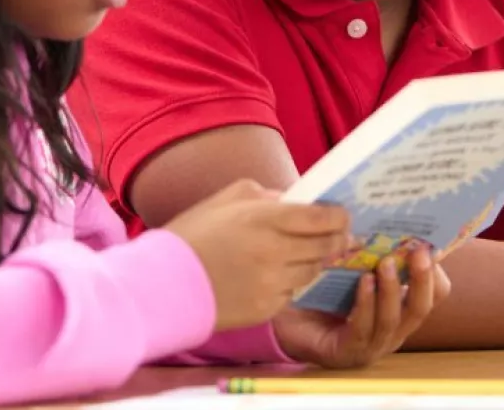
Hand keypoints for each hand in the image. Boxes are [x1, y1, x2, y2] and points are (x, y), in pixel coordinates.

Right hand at [165, 179, 349, 330]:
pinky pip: (292, 293)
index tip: (343, 216)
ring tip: (312, 253)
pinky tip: (280, 275)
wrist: (161, 285)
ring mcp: (271, 283)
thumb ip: (264, 195)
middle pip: (325, 247)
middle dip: (337, 240)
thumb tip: (290, 200)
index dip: (339, 217)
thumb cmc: (192, 236)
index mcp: (265, 219)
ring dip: (315, 261)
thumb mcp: (225, 199)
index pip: (321, 218)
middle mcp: (274, 251)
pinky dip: (292, 283)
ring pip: (312, 271)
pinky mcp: (265, 309)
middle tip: (342, 236)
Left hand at [276, 246, 450, 368]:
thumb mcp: (357, 261)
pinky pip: (362, 329)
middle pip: (421, 307)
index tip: (430, 244)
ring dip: (391, 289)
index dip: (436, 270)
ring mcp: (372, 344)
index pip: (436, 292)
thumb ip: (378, 245)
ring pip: (393, 319)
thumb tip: (391, 206)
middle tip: (419, 251)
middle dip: (422, 279)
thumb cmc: (325, 283)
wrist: (285, 314)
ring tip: (385, 262)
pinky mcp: (346, 351)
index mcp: (403, 305)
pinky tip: (363, 281)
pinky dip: (365, 304)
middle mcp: (394, 328)